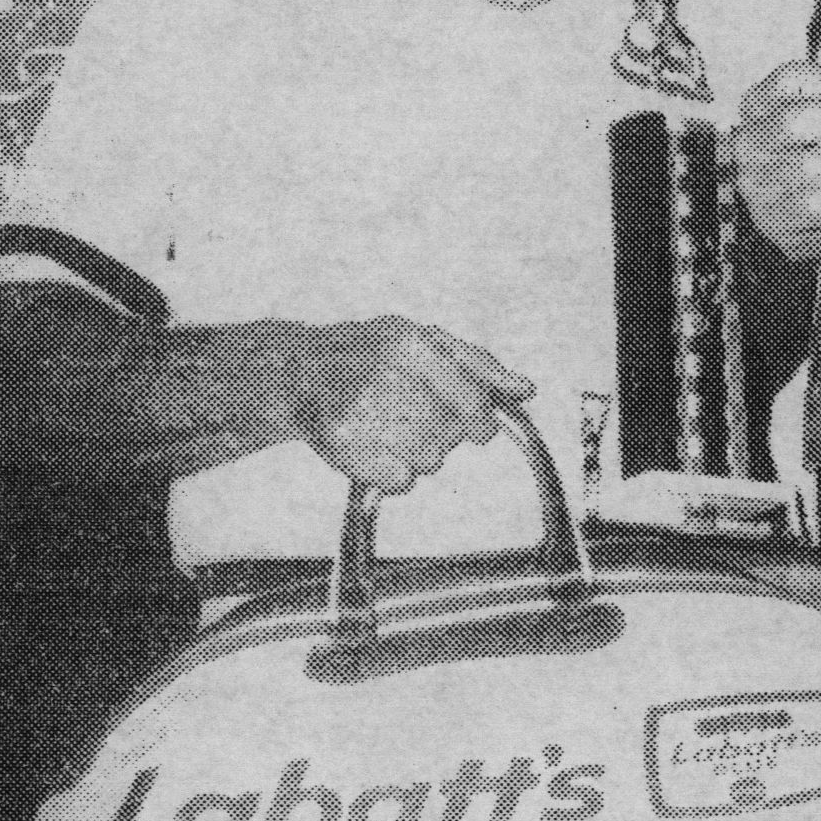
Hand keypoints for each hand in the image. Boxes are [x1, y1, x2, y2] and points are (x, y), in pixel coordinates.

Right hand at [287, 317, 532, 494]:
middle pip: (452, 436)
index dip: (481, 420)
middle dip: (442, 430)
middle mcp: (388, 379)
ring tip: (389, 425)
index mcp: (412, 345)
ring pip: (430, 460)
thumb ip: (479, 364)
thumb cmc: (368, 353)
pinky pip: (401, 481)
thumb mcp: (424, 339)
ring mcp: (365, 418)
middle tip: (411, 412)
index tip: (478, 427)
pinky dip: (394, 471)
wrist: (295, 372)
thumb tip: (525, 390)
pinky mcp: (345, 451)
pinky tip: (375, 446)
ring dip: (418, 450)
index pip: (473, 402)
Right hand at [736, 59, 820, 255]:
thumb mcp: (814, 122)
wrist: (788, 216)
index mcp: (758, 106)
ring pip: (810, 168)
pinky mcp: (774, 220)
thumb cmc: (808, 159)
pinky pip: (817, 208)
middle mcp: (750, 143)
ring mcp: (757, 183)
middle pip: (794, 120)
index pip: (787, 79)